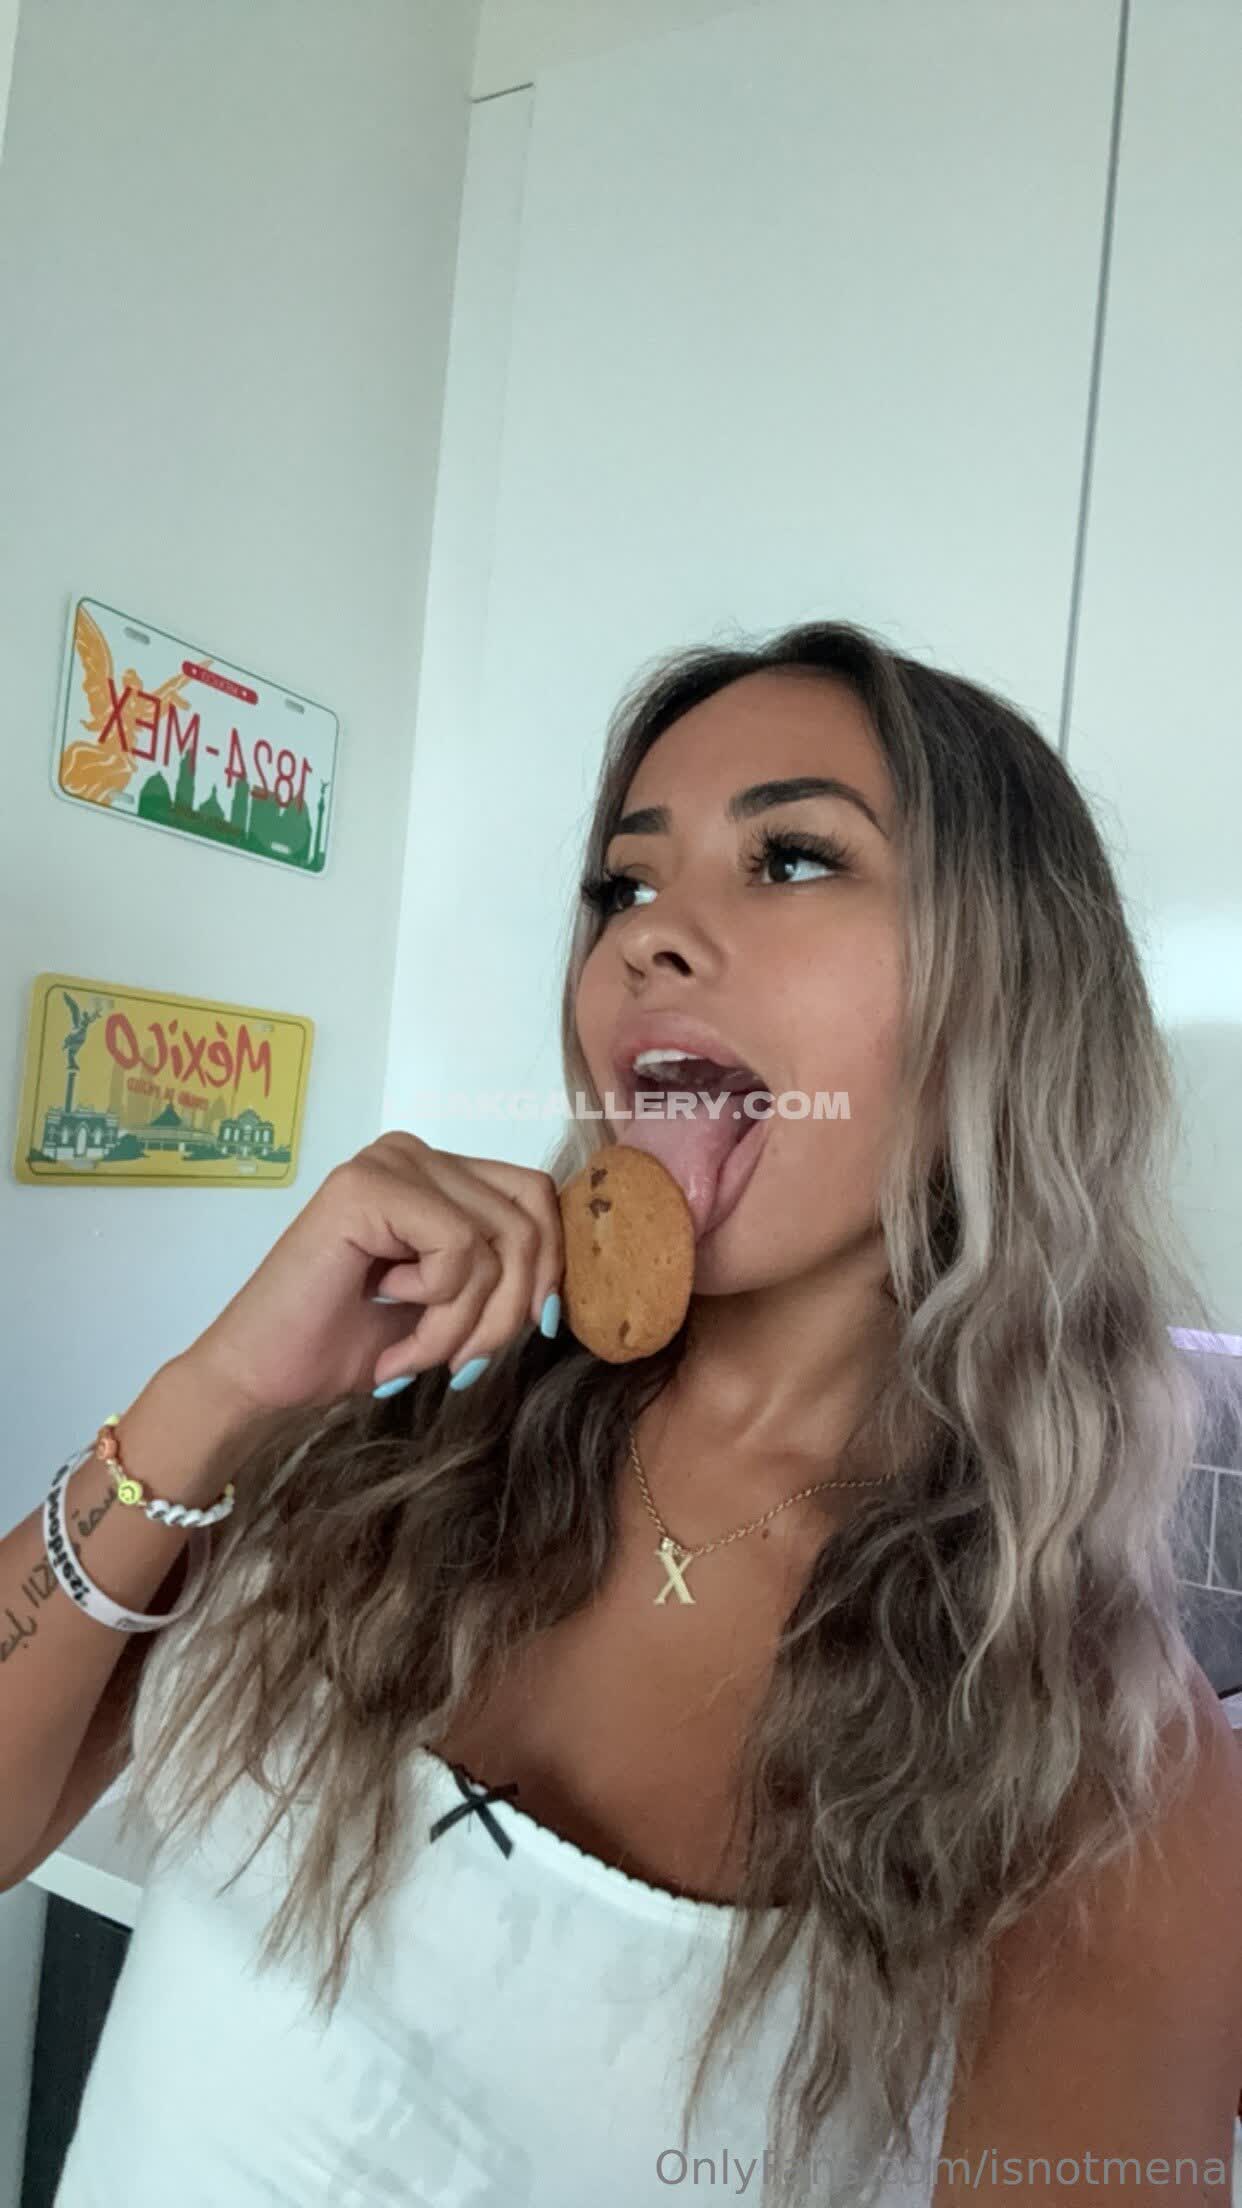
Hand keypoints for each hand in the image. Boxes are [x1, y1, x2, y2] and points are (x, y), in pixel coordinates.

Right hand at [179, 1131, 563, 1414]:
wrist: (262, 1377)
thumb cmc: (350, 1345)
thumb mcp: (452, 1306)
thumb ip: (501, 1273)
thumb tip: (563, 1283)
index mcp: (438, 1173)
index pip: (537, 1199)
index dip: (548, 1270)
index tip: (527, 1334)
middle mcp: (415, 1153)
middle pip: (528, 1220)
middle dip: (511, 1310)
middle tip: (462, 1365)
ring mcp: (389, 1162)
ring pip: (498, 1243)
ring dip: (466, 1324)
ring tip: (413, 1356)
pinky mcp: (366, 1187)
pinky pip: (459, 1248)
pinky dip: (438, 1309)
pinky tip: (386, 1321)